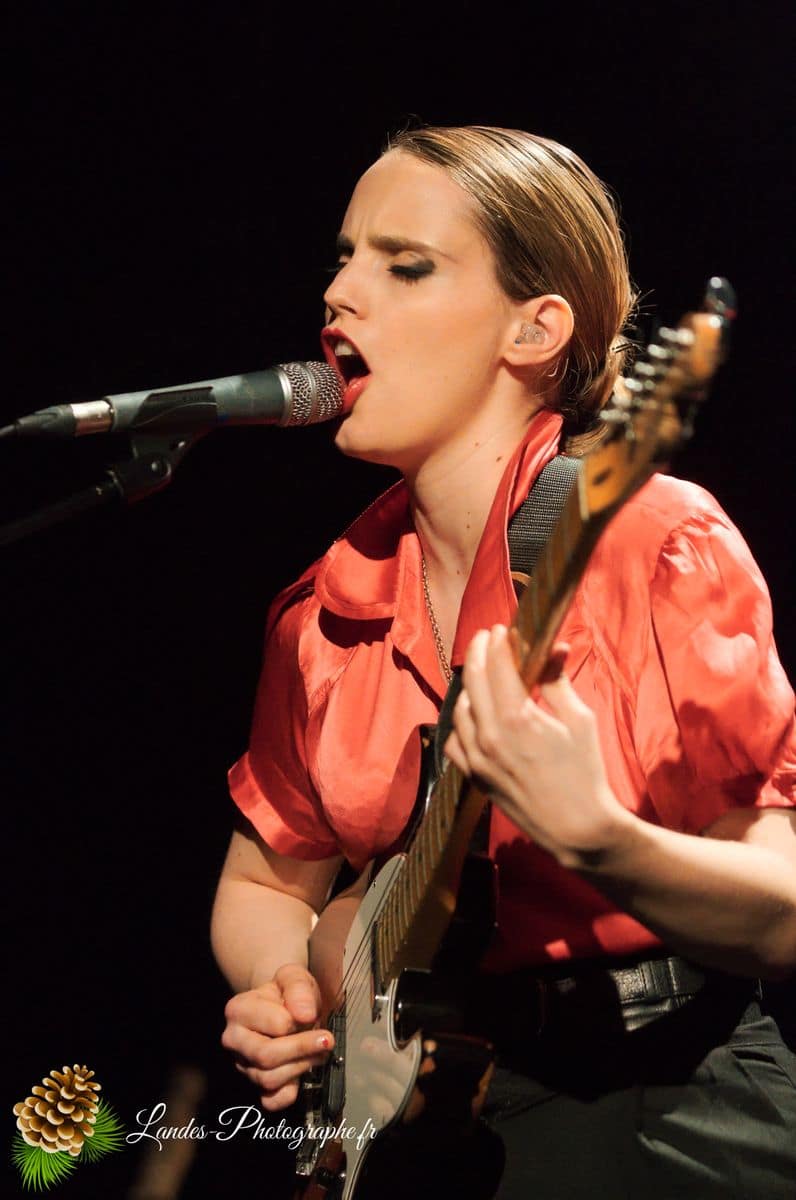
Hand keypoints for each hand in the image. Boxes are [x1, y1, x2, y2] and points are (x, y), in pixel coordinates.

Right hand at [221, 963, 334, 1109]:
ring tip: (318, 1051)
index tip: (311, 1015)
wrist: (285, 1004)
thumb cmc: (287, 992)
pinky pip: (270, 1100)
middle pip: (267, 1056)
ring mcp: (242, 1064)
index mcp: (238, 1009)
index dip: (298, 1023)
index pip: (276, 1025)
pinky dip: (289, 1093)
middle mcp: (234, 1039)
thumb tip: (303, 1014)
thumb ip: (298, 989)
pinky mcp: (255, 1084)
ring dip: (301, 1066)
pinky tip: (301, 1076)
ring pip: (269, 1079)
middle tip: (326, 1040)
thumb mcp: (294, 977)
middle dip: (302, 1049)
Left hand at [444, 625, 632, 867]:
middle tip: (485, 639)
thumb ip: (558, 682)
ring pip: (459, 708)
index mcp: (516, 718)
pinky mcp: (475, 776)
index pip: (496, 666)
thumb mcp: (579, 722)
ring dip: (469, 685)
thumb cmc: (584, 774)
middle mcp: (489, 736)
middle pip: (472, 680)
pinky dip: (460, 722)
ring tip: (481, 673)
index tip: (501, 629)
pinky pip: (455, 740)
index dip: (497, 642)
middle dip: (477, 653)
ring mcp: (478, 758)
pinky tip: (474, 714)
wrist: (576, 828)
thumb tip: (555, 647)